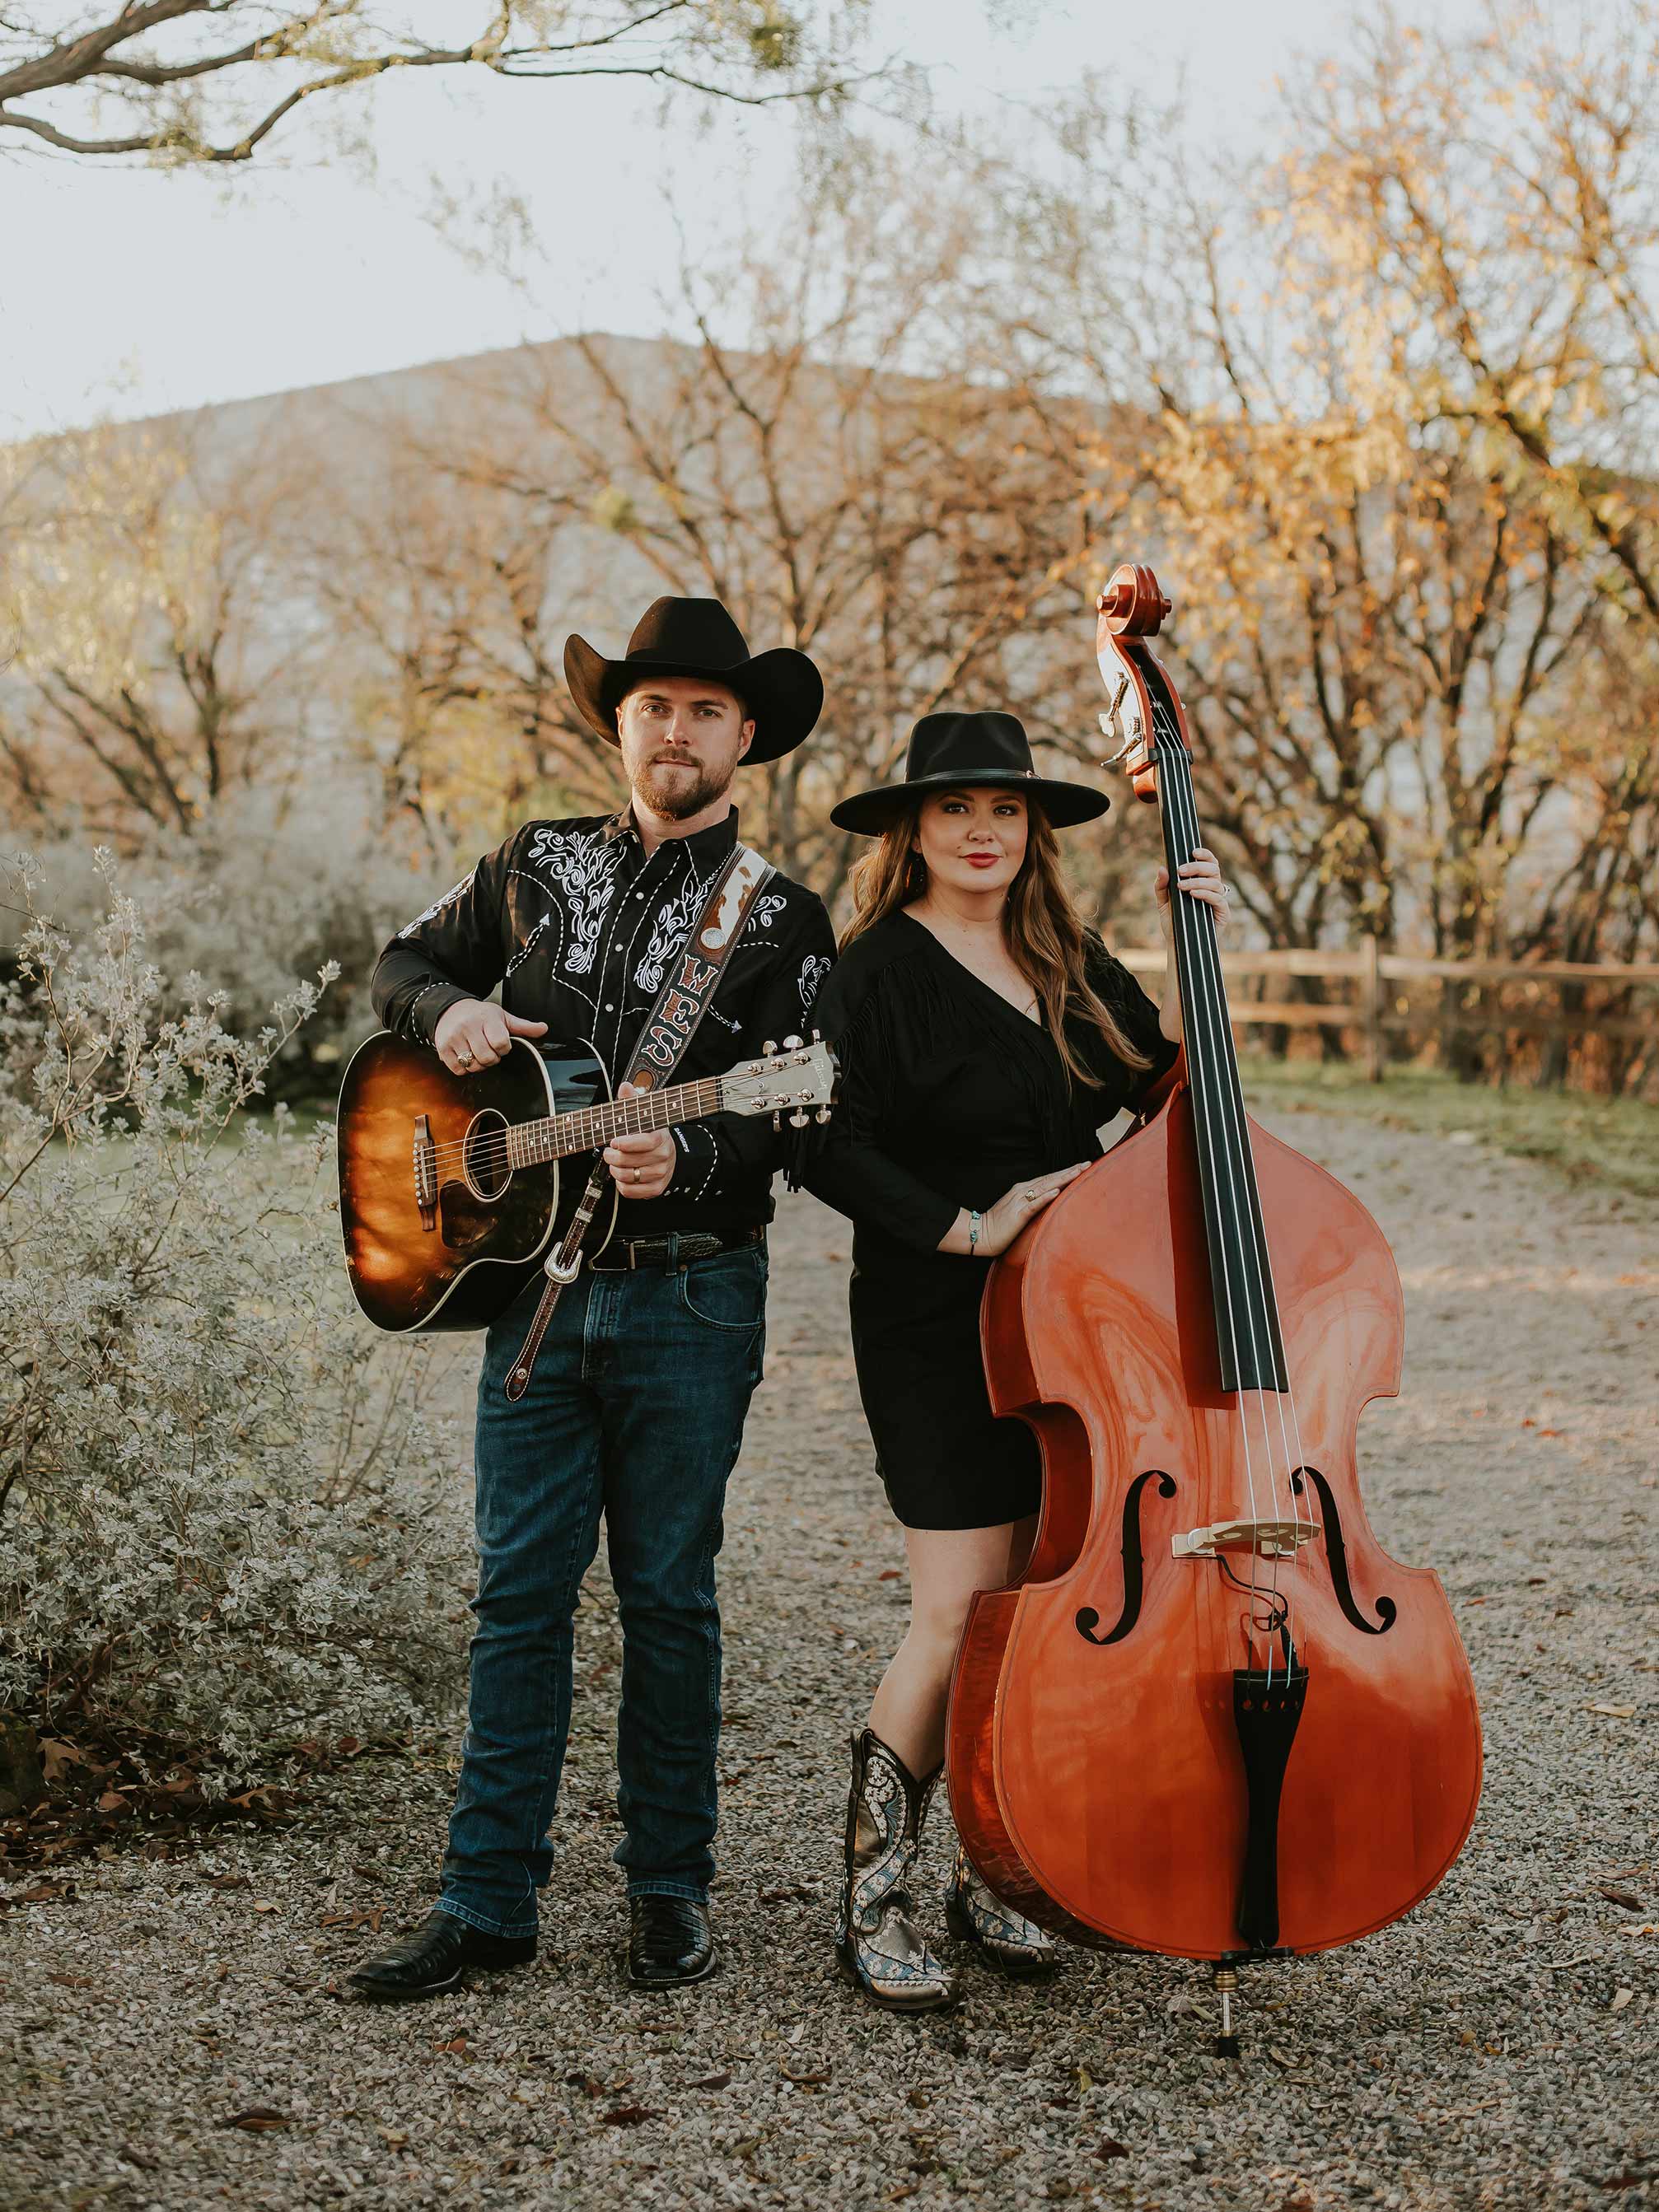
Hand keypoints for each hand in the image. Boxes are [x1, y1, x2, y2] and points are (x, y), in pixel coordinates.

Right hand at [433, 998, 547, 1074]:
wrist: (449, 1009)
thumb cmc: (479, 1015)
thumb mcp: (502, 1017)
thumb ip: (523, 1026)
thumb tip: (544, 1029)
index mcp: (486, 1018)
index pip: (501, 1043)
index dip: (504, 1048)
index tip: (500, 1043)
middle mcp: (468, 1026)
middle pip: (487, 1057)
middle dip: (492, 1058)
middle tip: (489, 1049)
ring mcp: (453, 1038)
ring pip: (473, 1065)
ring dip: (479, 1064)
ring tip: (478, 1052)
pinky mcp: (443, 1048)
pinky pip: (459, 1070)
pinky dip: (465, 1068)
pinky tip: (466, 1056)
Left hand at [603, 1081, 675, 1200]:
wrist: (669, 1154)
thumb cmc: (650, 1134)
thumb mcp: (643, 1115)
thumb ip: (632, 1101)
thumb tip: (626, 1087)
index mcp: (661, 1137)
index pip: (646, 1142)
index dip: (627, 1143)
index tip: (614, 1142)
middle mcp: (663, 1156)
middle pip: (631, 1162)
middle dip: (613, 1157)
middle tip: (608, 1152)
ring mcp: (661, 1174)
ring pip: (629, 1177)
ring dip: (615, 1170)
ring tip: (614, 1163)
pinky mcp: (656, 1188)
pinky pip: (631, 1192)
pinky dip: (621, 1184)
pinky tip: (622, 1176)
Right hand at [977, 1164, 1088, 1254]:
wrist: (980, 1233)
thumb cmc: (999, 1224)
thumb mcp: (1018, 1210)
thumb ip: (1032, 1203)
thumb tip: (1048, 1202)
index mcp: (1023, 1190)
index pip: (1048, 1178)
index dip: (1065, 1172)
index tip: (1081, 1166)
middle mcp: (1022, 1191)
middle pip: (1050, 1178)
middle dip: (1069, 1171)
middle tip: (1087, 1164)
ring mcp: (1019, 1201)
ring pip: (1044, 1187)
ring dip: (1062, 1179)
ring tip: (1078, 1171)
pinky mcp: (1018, 1214)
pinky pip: (1033, 1204)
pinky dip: (1045, 1197)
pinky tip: (1056, 1192)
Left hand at [1155, 848, 1231, 934]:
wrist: (1178, 945)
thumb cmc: (1173, 922)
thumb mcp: (1163, 903)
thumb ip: (1161, 886)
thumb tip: (1162, 868)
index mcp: (1202, 882)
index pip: (1209, 863)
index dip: (1205, 854)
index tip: (1192, 851)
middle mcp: (1213, 889)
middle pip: (1214, 869)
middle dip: (1197, 867)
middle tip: (1181, 871)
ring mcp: (1219, 901)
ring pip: (1216, 883)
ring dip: (1198, 881)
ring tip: (1182, 887)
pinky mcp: (1223, 914)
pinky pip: (1218, 899)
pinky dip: (1205, 894)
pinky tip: (1193, 894)